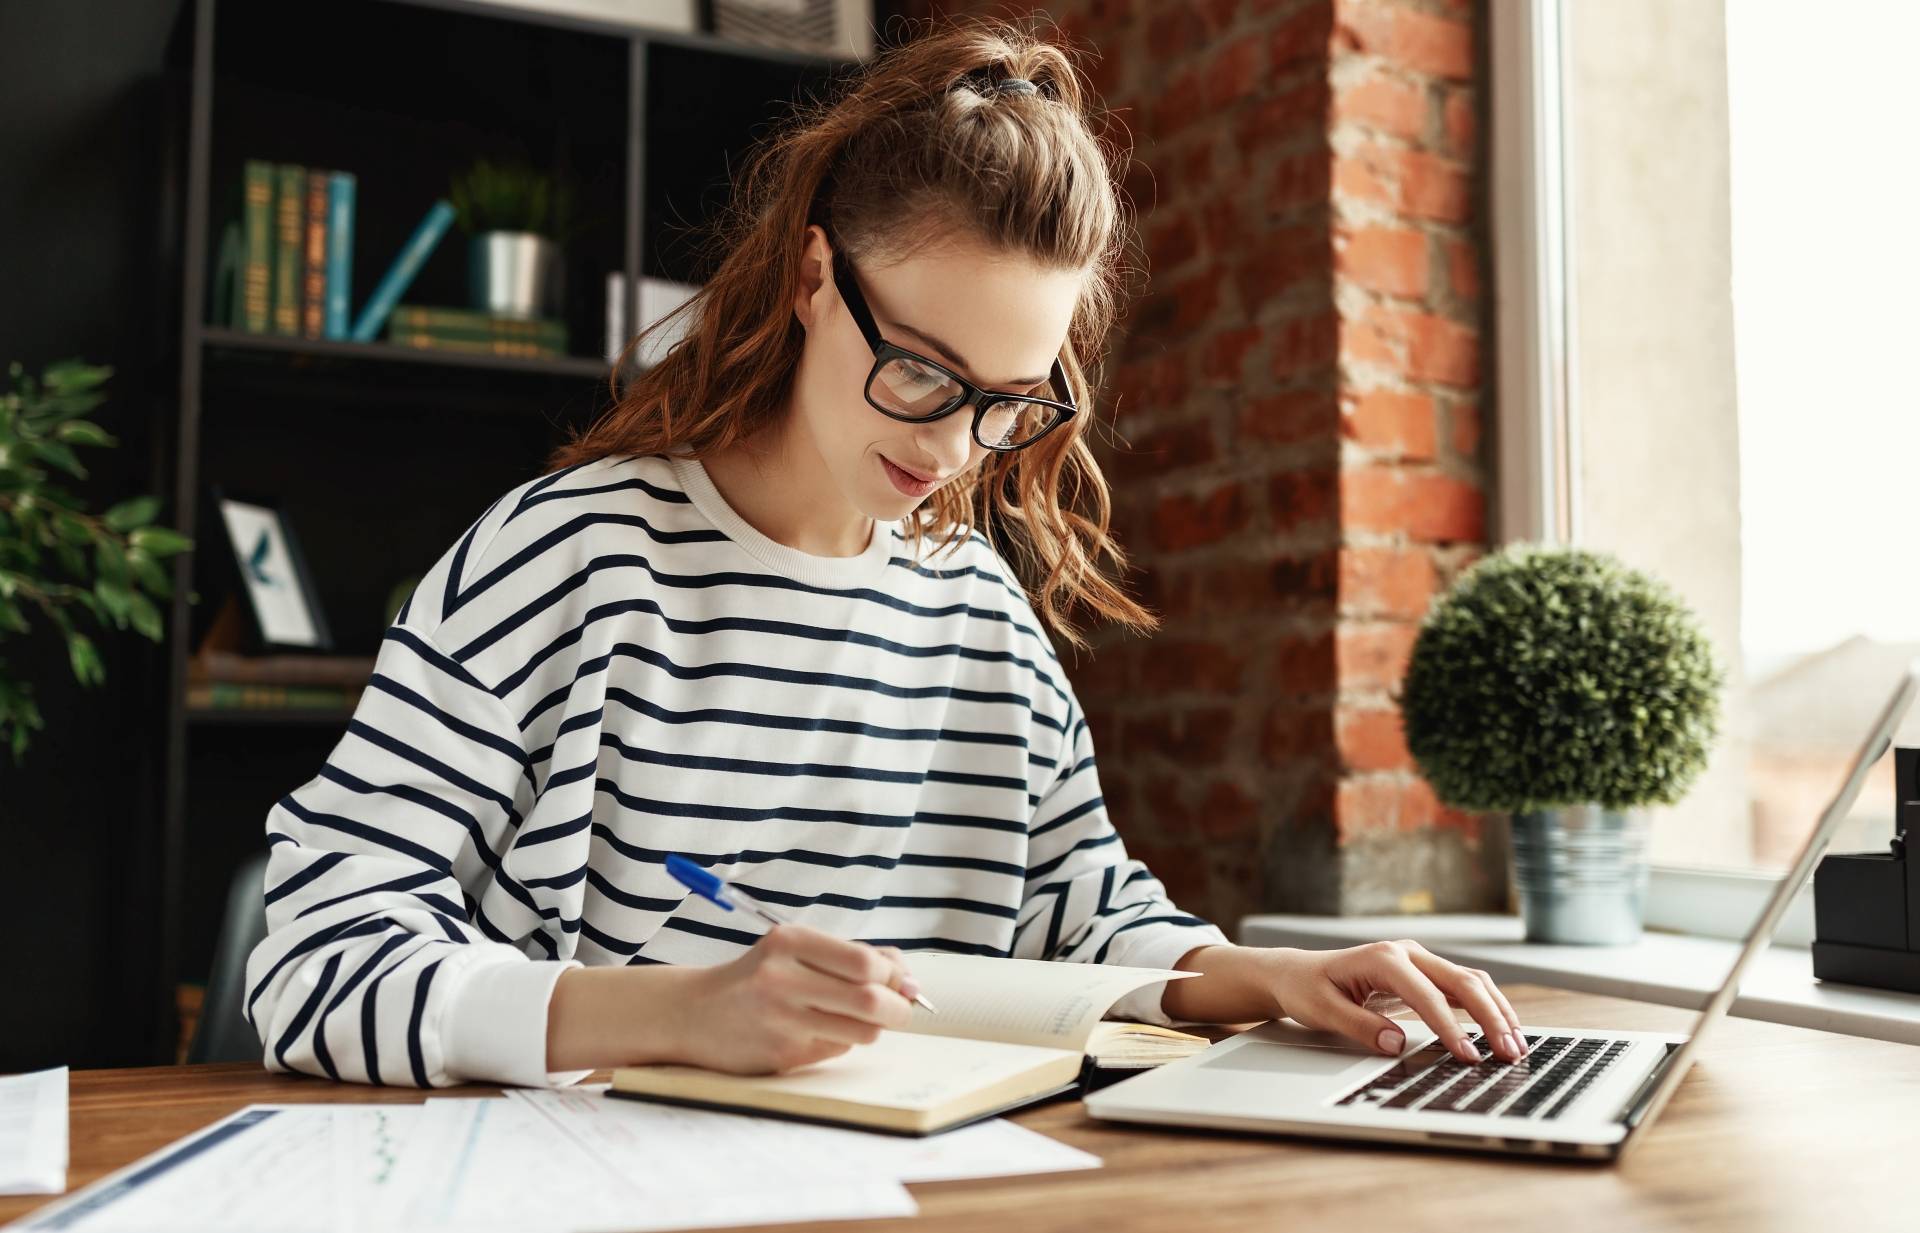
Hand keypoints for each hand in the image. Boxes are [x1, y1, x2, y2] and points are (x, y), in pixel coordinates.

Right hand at [675, 923, 919, 1073]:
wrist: (693, 1013)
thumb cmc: (759, 977)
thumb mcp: (797, 950)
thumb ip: (852, 957)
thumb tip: (910, 981)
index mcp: (789, 941)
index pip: (865, 962)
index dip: (895, 975)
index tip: (901, 981)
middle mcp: (783, 979)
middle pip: (870, 1000)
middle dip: (899, 1008)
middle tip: (902, 1010)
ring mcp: (781, 1020)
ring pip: (861, 1032)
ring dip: (873, 1028)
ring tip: (857, 1019)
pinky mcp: (781, 1055)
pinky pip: (837, 1050)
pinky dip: (841, 1042)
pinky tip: (818, 1031)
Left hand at [1267, 939, 1528, 1063]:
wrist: (1298, 973)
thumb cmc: (1308, 989)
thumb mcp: (1322, 1010)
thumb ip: (1359, 1026)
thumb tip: (1396, 1044)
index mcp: (1382, 958)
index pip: (1425, 994)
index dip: (1449, 1026)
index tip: (1467, 1055)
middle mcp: (1406, 953)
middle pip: (1461, 980)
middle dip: (1489, 1016)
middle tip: (1508, 1052)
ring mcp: (1418, 960)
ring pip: (1470, 980)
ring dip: (1496, 1011)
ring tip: (1516, 1045)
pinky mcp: (1425, 973)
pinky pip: (1464, 987)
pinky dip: (1487, 1007)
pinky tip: (1503, 1030)